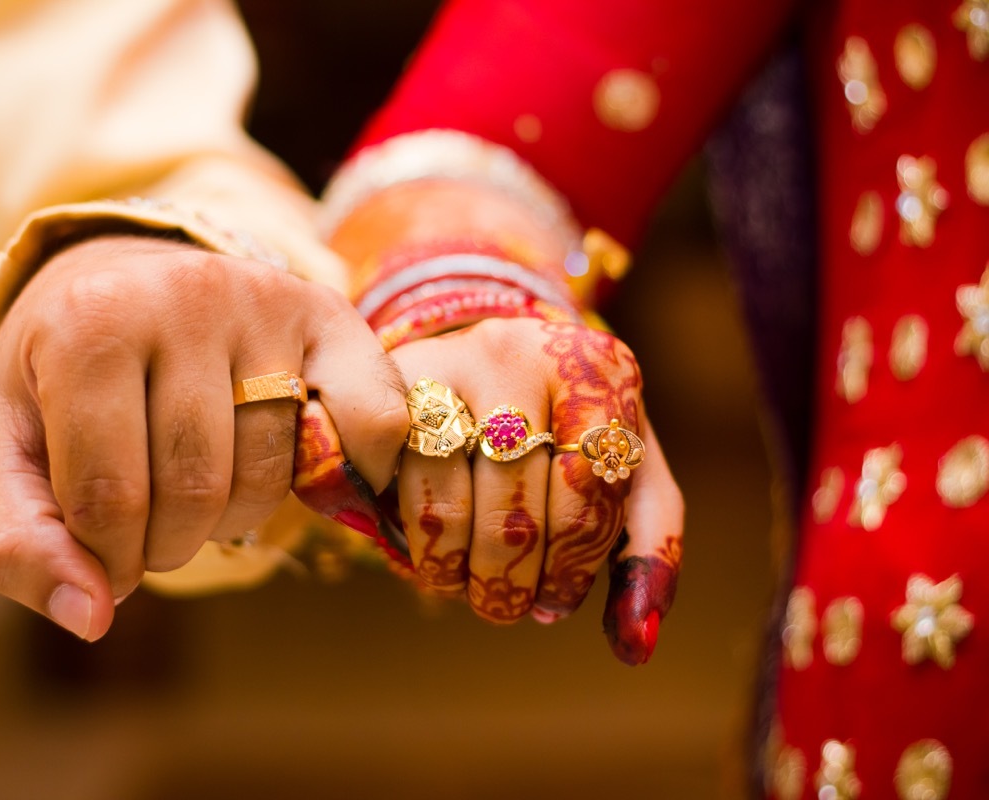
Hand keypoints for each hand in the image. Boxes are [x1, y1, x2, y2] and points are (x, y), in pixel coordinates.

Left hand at [0, 235, 406, 639]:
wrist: (120, 275)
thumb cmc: (60, 376)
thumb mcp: (7, 448)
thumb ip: (20, 542)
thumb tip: (90, 620)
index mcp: (89, 325)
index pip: (108, 496)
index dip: (106, 559)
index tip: (104, 556)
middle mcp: (184, 295)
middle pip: (195, 487)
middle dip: (169, 544)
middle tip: (152, 530)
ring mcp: (266, 301)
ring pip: (273, 470)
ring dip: (238, 519)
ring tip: (203, 496)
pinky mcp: (327, 314)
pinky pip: (371, 419)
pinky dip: (356, 473)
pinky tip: (310, 483)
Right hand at [389, 317, 682, 663]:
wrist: (497, 362)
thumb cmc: (574, 434)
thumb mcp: (626, 478)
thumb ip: (646, 555)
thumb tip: (635, 643)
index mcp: (598, 371)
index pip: (585, 489)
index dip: (569, 566)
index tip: (555, 602)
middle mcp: (522, 352)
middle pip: (514, 504)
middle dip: (509, 578)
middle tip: (507, 605)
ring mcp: (449, 361)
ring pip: (445, 501)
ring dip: (454, 567)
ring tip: (466, 586)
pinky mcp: (389, 382)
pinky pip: (391, 486)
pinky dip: (405, 534)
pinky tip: (428, 548)